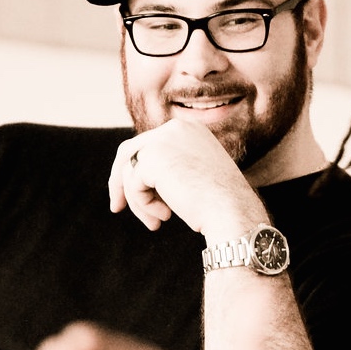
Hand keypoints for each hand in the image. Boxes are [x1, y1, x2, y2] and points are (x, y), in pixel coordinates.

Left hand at [108, 119, 267, 241]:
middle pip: (130, 150)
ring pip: (130, 171)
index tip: (130, 194)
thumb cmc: (220, 203)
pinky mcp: (153, 158)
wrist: (233, 211)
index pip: (150, 143)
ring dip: (138, 201)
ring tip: (156, 222)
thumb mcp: (195, 176)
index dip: (137, 168)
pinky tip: (164, 217)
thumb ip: (170, 168)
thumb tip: (137, 176)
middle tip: (117, 207)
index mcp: (190, 128)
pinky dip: (142, 205)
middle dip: (121, 181)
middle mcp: (176, 127)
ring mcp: (163, 140)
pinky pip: (133, 184)